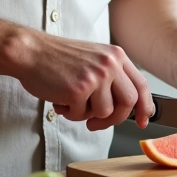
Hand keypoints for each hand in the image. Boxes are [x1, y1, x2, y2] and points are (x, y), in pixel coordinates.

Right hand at [13, 33, 153, 131]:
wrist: (30, 52)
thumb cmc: (57, 59)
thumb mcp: (92, 60)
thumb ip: (111, 78)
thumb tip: (126, 107)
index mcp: (115, 55)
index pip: (141, 84)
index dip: (145, 106)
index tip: (143, 120)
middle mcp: (110, 64)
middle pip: (129, 102)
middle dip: (115, 119)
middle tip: (96, 124)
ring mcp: (96, 76)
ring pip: (105, 112)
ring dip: (86, 115)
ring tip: (69, 101)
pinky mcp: (79, 89)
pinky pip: (81, 115)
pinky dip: (69, 113)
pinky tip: (59, 99)